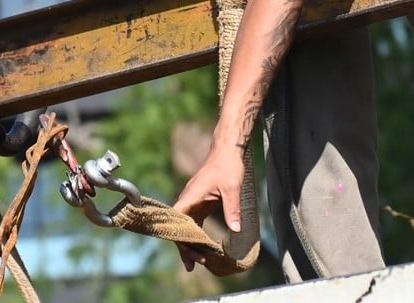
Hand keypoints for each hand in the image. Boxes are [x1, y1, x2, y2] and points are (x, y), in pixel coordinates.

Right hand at [171, 143, 245, 271]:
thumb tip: (236, 229)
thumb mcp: (232, 187)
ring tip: (196, 263)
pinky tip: (202, 248)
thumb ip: (232, 209)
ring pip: (186, 227)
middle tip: (195, 265)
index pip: (178, 222)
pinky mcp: (200, 202)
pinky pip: (195, 223)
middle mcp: (187, 200)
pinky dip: (197, 236)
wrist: (227, 149)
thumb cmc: (228, 165)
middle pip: (180, 228)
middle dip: (186, 248)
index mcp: (190, 196)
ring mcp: (193, 202)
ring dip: (190, 244)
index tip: (191, 254)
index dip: (181, 240)